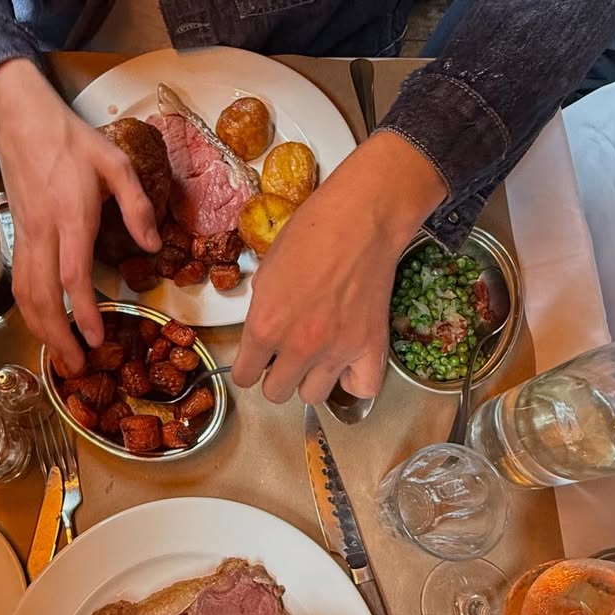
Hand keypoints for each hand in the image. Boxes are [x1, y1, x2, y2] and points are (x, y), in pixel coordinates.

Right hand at [0, 59, 160, 370]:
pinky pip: (21, 283)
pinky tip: (45, 329)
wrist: (20, 121)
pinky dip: (30, 312)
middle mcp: (44, 233)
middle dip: (57, 336)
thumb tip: (152, 244)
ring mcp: (27, 237)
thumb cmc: (72, 141)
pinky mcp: (19, 238)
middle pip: (42, 296)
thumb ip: (137, 204)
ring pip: (26, 294)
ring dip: (41, 331)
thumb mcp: (115, 162)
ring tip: (61, 359)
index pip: (72, 274)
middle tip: (76, 366)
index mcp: (71, 216)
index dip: (82, 310)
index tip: (97, 338)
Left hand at [232, 132, 446, 403]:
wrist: (360, 218)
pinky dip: (355, 382)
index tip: (258, 361)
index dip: (249, 368)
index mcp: (265, 326)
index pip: (244, 377)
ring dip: (312, 379)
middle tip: (288, 356)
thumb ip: (262, 313)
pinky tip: (349, 364)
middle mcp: (298, 347)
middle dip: (278, 376)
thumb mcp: (266, 272)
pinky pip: (361, 390)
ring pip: (313, 397)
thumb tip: (264, 337)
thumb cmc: (309, 233)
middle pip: (276, 394)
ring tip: (319, 357)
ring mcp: (336, 352)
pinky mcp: (370, 348)